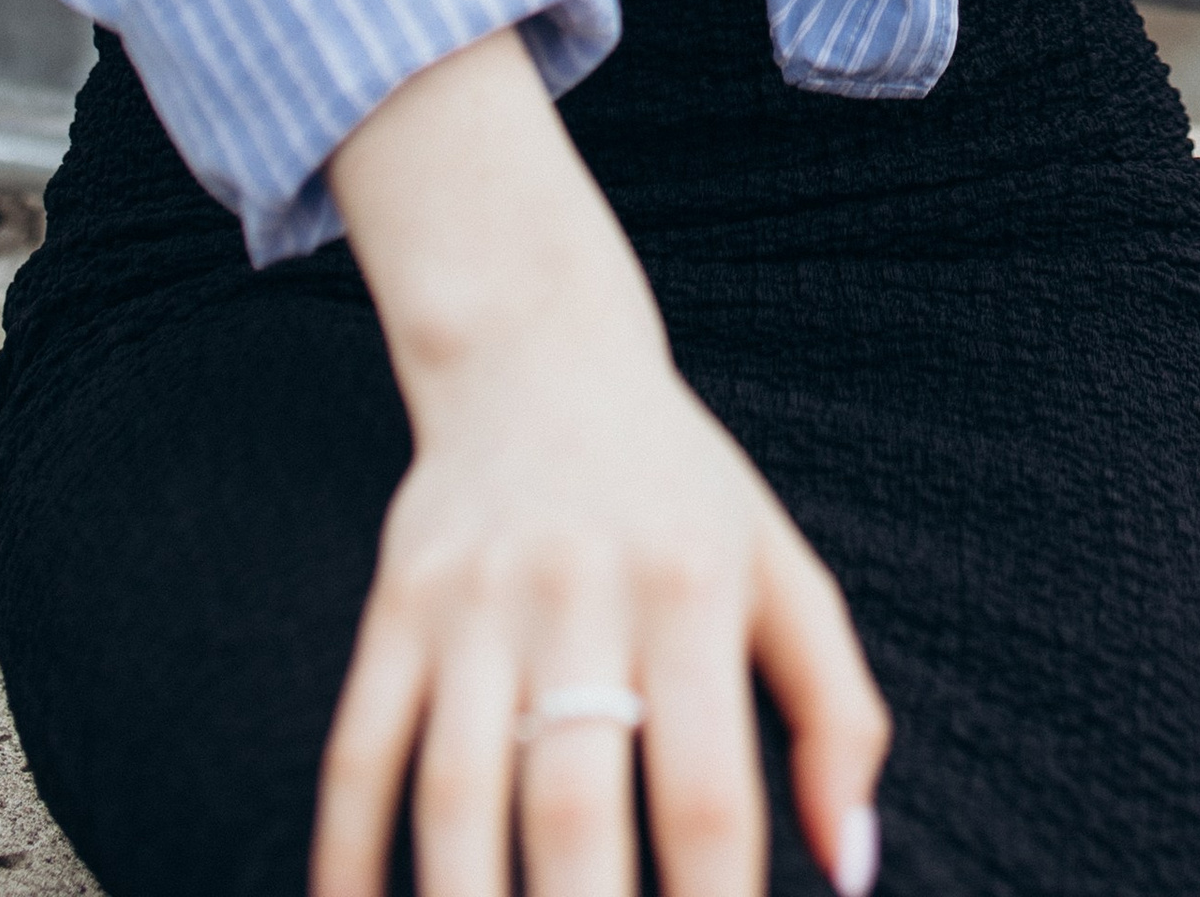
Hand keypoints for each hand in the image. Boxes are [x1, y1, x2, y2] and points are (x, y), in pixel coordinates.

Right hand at [314, 36, 888, 896]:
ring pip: (454, 796)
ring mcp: (475, 602)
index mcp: (694, 589)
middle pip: (573, 806)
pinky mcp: (393, 607)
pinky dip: (349, 858)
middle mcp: (582, 593)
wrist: (537, 354)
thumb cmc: (682, 493)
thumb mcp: (782, 571)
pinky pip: (359, 756)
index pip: (706, 792)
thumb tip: (850, 864)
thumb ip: (836, 714)